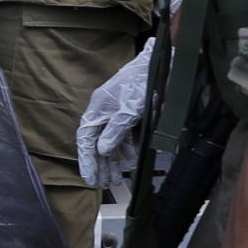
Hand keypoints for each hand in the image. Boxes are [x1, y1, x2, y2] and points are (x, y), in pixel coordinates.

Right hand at [76, 39, 153, 188]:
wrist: (161, 63)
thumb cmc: (142, 81)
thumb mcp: (130, 109)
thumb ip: (116, 130)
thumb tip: (102, 150)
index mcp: (98, 108)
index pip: (86, 139)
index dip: (87, 160)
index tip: (89, 178)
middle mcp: (104, 111)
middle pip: (96, 143)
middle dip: (100, 165)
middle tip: (103, 184)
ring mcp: (116, 112)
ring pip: (109, 141)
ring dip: (112, 160)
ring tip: (115, 179)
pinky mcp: (128, 113)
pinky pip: (122, 135)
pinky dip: (125, 149)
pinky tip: (129, 160)